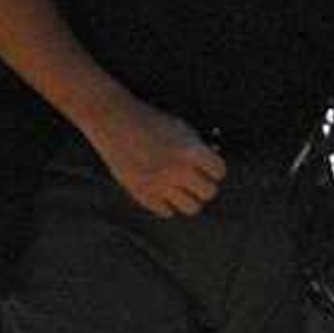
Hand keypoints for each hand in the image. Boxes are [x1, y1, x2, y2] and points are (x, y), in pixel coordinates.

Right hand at [85, 97, 227, 217]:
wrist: (114, 121)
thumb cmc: (151, 122)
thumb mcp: (182, 130)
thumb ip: (199, 150)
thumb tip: (214, 172)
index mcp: (190, 152)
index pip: (219, 172)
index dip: (215, 169)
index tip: (207, 167)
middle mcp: (176, 170)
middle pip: (209, 193)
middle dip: (205, 186)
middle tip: (196, 180)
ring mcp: (158, 184)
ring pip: (191, 208)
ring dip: (190, 198)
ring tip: (182, 189)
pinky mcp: (141, 193)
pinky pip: (166, 212)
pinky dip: (168, 204)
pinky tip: (163, 191)